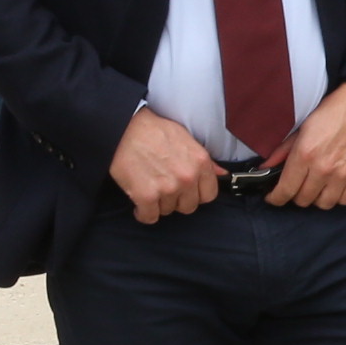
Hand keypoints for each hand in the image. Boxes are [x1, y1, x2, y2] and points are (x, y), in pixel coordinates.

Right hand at [112, 106, 222, 223]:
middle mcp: (187, 177)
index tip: (186, 191)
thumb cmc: (153, 130)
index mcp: (200, 162)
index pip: (209, 195)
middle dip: (177, 200)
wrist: (124, 128)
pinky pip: (149, 217)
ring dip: (158, 204)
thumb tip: (221, 173)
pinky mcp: (146, 196)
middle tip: (164, 188)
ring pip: (167, 211)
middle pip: (188, 206)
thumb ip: (205, 160)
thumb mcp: (186, 138)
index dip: (196, 194)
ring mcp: (168, 188)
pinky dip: (143, 213)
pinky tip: (140, 203)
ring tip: (150, 188)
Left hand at [268, 83, 345, 208]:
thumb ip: (282, 151)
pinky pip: (344, 201)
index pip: (285, 190)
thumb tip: (265, 169)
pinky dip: (337, 197)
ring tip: (317, 187)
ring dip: (317, 198)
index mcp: (304, 155)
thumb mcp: (301, 128)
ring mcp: (343, 175)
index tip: (273, 198)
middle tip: (297, 185)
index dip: (275, 198)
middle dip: (296, 195)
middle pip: (303, 200)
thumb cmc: (331, 114)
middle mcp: (323, 169)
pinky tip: (333, 186)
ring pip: (323, 204)